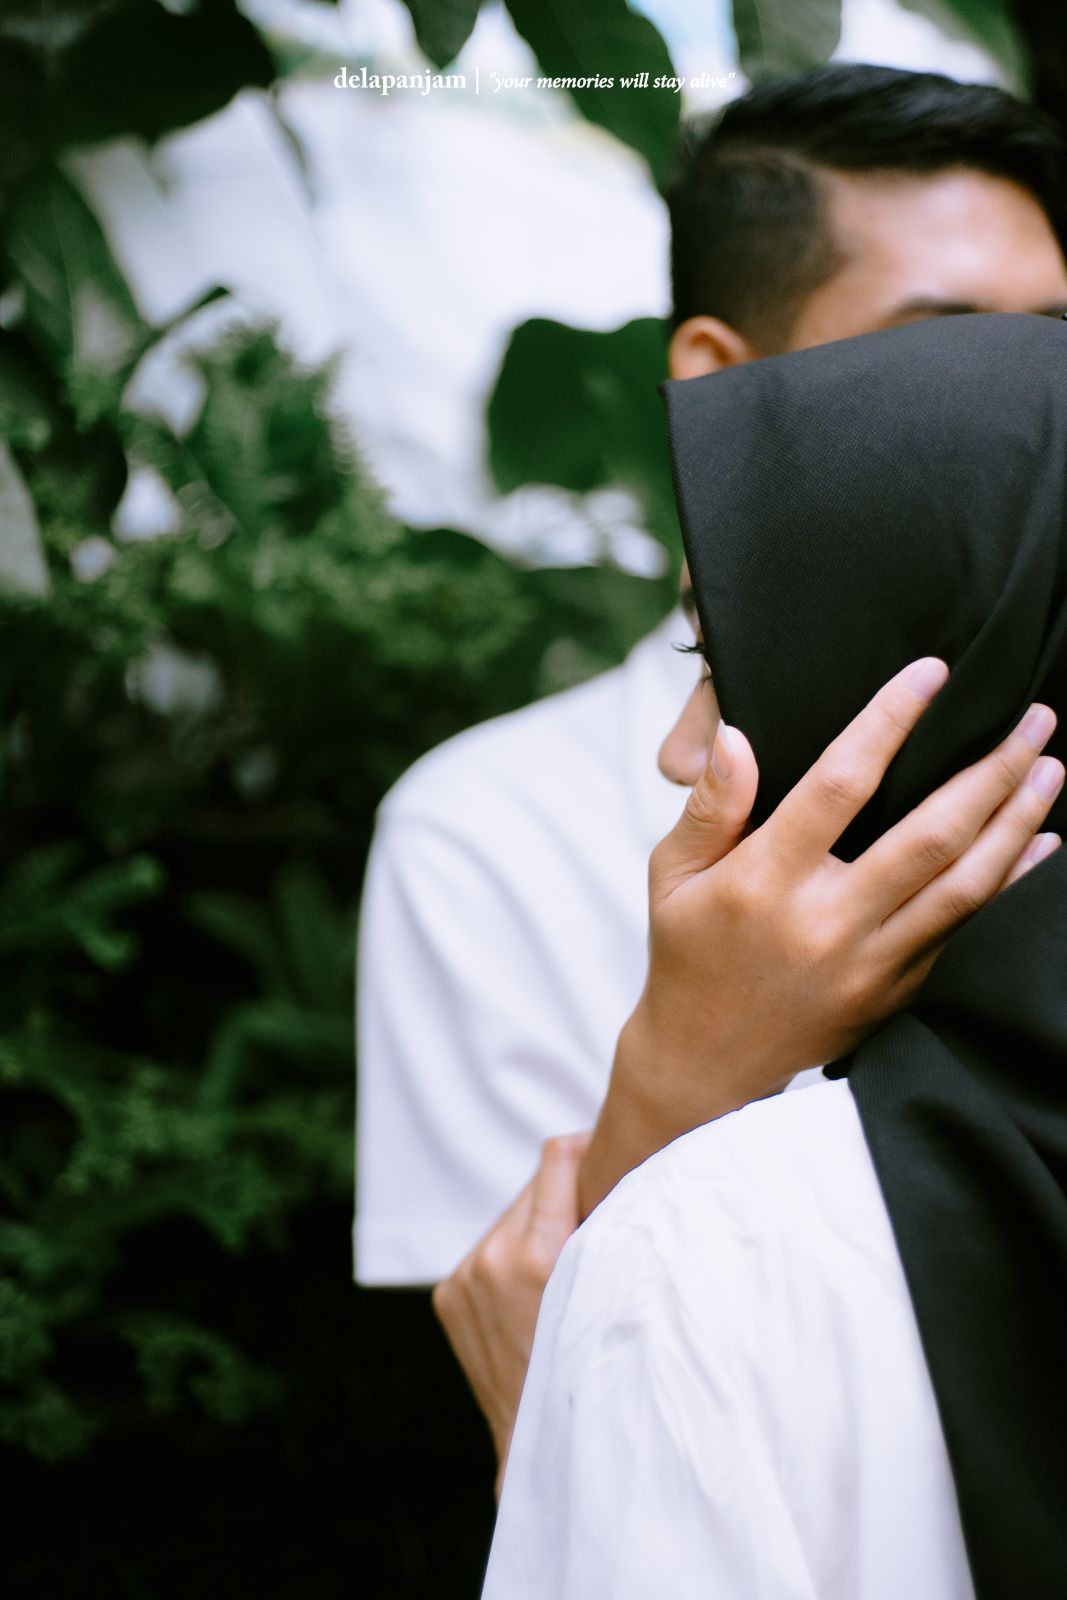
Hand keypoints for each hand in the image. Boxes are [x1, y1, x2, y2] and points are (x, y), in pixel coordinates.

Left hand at [432, 1131, 590, 1497]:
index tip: (609, 1152)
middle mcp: (491, 1259)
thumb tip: (612, 1164)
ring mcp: (464, 1277)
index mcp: (538, 1257)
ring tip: (568, 1255)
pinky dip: (513, 1252)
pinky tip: (534, 1286)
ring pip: (512, 1216)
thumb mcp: (612, 1295)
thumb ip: (608, 1230)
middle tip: (600, 1204)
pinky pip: (489, 1247)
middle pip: (535, 1184)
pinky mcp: (449, 1294)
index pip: (558, 1157)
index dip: (587, 1148)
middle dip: (566, 1190)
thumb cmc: (594, 1371)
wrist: (537, 1447)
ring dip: (538, 1223)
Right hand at [580, 659, 1062, 1212]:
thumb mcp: (674, 876)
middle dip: (991, 770)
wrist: (707, 1067)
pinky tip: (1042, 841)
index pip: (837, 785)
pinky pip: (965, 929)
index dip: (889, 721)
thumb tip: (737, 734)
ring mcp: (868, 964)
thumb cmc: (688, 953)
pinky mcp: (895, 992)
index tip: (932, 673)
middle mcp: (825, 923)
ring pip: (965, 885)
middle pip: (930, 835)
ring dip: (1017, 821)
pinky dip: (1011, 883)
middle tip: (1035, 718)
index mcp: (764, 881)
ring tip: (1050, 767)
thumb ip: (711, 806)